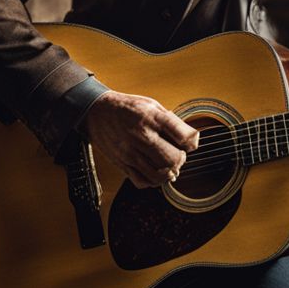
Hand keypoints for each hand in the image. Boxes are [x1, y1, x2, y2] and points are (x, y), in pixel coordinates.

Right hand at [81, 90, 198, 188]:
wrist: (97, 111)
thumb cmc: (128, 108)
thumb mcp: (153, 105)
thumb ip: (172, 123)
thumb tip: (191, 142)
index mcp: (153, 117)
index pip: (183, 136)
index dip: (191, 143)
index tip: (188, 142)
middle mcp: (142, 135)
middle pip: (173, 159)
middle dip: (180, 159)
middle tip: (178, 155)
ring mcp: (131, 151)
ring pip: (159, 175)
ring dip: (168, 173)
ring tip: (168, 165)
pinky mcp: (122, 163)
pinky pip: (142, 181)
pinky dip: (153, 181)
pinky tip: (154, 172)